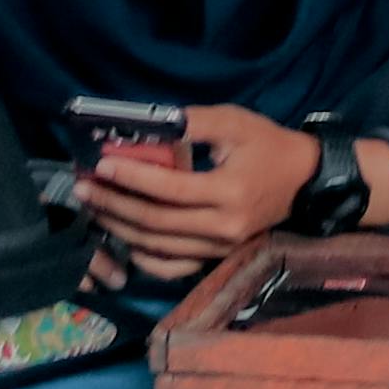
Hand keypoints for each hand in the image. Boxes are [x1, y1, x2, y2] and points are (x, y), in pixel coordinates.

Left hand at [79, 102, 317, 279]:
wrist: (304, 180)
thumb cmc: (268, 145)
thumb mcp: (235, 121)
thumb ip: (194, 121)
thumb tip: (151, 122)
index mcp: (230, 191)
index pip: (170, 189)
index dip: (133, 178)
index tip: (102, 165)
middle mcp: (224, 227)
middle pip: (156, 223)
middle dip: (114, 204)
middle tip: (84, 188)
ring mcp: (221, 247)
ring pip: (159, 246)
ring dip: (121, 227)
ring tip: (94, 207)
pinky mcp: (218, 256)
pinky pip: (174, 267)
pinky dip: (144, 258)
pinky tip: (123, 238)